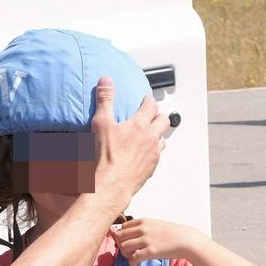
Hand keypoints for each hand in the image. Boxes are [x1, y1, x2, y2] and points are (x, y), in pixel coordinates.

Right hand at [88, 76, 169, 207]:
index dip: (148, 100)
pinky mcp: (151, 168)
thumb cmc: (106, 157)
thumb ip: (105, 100)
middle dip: (159, 115)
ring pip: (163, 139)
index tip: (145, 99)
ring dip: (158, 134)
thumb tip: (106, 81)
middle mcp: (151, 137)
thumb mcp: (101, 123)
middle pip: (164, 120)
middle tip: (151, 115)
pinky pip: (157, 155)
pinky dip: (153, 151)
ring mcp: (153, 153)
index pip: (151, 105)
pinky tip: (144, 153)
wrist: (111, 185)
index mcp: (140, 125)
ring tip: (150, 134)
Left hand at [113, 216, 200, 264]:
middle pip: (120, 237)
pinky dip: (131, 264)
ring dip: (125, 255)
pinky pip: (133, 258)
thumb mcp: (156, 224)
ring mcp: (146, 240)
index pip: (123, 227)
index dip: (122, 236)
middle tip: (127, 252)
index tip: (126, 242)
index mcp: (144, 221)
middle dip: (121, 246)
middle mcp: (143, 229)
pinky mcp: (151, 251)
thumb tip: (132, 236)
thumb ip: (144, 228)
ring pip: (124, 248)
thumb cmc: (174, 233)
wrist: (187, 240)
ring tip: (131, 258)